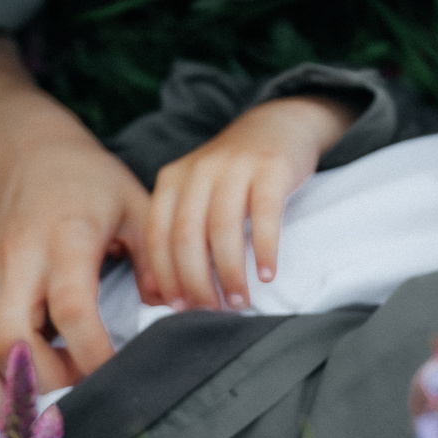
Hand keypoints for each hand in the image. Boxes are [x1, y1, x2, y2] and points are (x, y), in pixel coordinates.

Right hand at [0, 142, 153, 389]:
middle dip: (46, 375)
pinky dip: (5, 357)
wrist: (26, 152)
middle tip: (83, 375)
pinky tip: (38, 354)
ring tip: (62, 367)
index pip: (72, 309)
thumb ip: (154, 255)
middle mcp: (22, 260)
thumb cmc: (87, 179)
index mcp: (67, 239)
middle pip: (10, 339)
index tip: (117, 370)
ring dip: (20, 370)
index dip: (92, 353)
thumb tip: (163, 306)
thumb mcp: (135, 203)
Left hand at [144, 95, 355, 311]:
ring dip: (230, 273)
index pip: (159, 235)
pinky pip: (265, 215)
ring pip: (223, 229)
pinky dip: (265, 250)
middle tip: (209, 312)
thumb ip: (178, 231)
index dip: (165, 276)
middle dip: (196, 282)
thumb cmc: (234, 173)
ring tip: (239, 302)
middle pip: (187, 236)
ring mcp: (235, 166)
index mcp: (172, 178)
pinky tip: (267, 274)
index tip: (178, 307)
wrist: (278, 125)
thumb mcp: (197, 191)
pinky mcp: (271, 168)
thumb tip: (161, 292)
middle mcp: (199, 170)